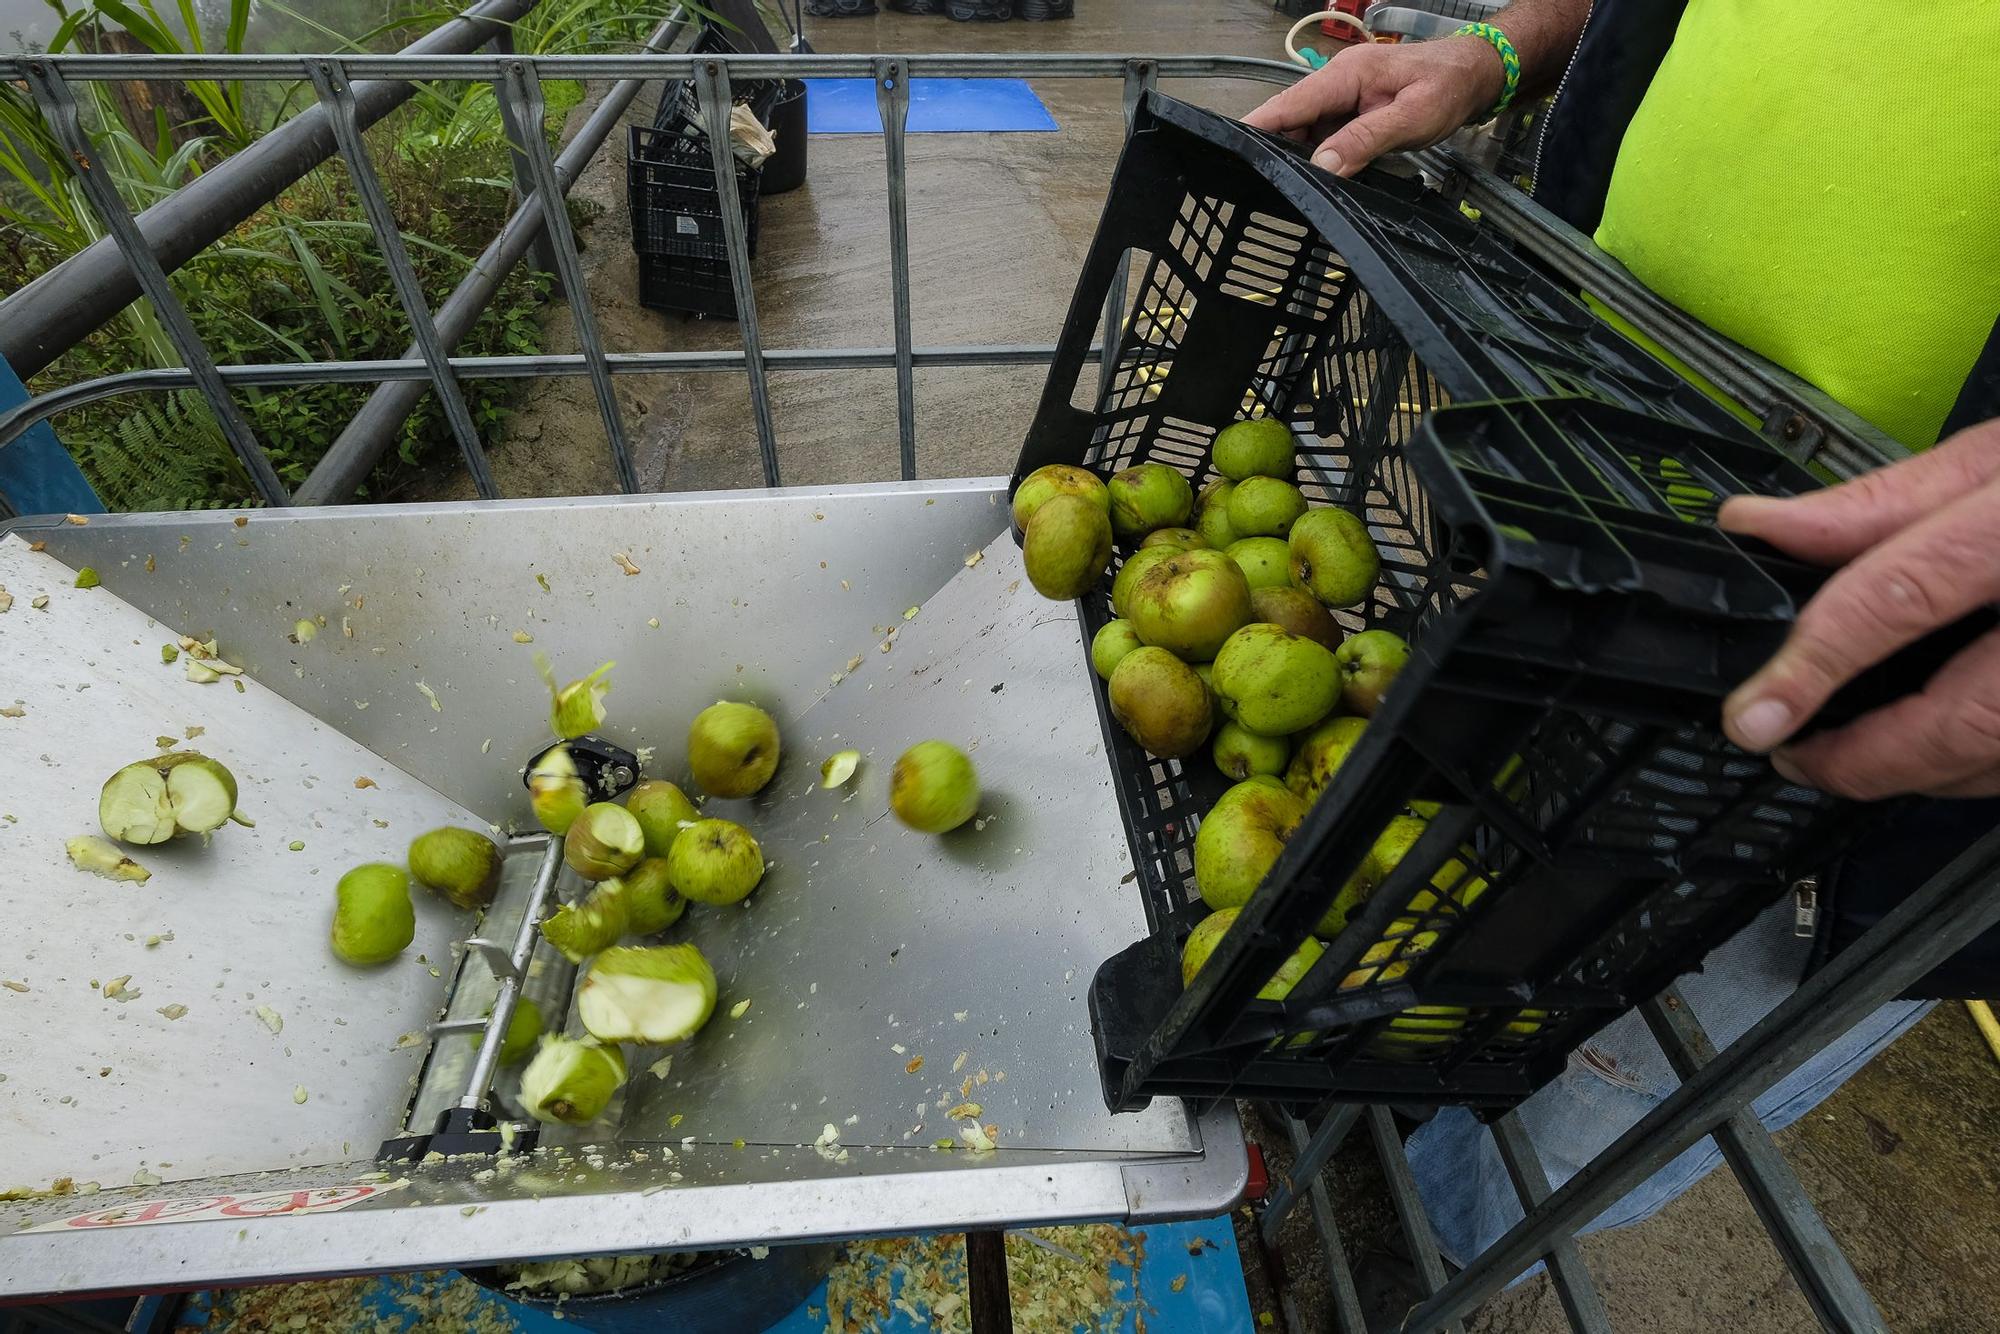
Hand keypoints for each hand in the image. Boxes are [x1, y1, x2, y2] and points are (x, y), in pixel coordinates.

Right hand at [1242, 38, 1505, 176]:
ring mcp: (1340, 98)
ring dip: (1290, 157)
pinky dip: (1311, 157)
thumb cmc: (1448, 87)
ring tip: (1275, 188)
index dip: (1255, 129)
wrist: (1475, 73)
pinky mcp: (1348, 113)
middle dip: (1268, 149)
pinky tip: (1307, 179)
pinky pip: (1319, 136)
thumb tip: (1323, 167)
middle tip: (1249, 185)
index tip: (1226, 151)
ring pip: (1301, 131)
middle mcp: (1335, 84)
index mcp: (1345, 77)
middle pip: (1287, 119)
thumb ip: (1365, 141)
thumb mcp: (1411, 118)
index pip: (1287, 105)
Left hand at [1718, 417, 1999, 798]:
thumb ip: (1880, 503)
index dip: (1812, 667)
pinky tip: (1940, 753)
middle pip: (1961, 720)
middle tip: (1794, 755)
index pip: (1900, 599)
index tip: (1753, 717)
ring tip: (1849, 759)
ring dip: (1917, 775)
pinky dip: (1981, 769)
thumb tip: (1761, 525)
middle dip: (1861, 760)